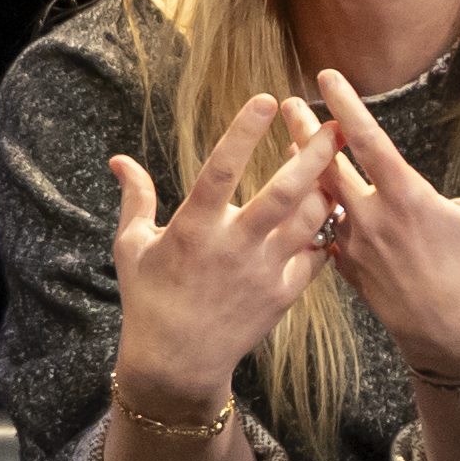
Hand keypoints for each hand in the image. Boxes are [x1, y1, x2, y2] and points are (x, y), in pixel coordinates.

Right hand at [103, 96, 339, 425]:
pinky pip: (315, 256)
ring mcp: (263, 272)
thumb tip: (119, 160)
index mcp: (193, 230)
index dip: (243, 132)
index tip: (265, 99)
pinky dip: (325, 232)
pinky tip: (332, 212)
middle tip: (336, 126)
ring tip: (340, 163)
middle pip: (284, 193)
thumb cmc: (149, 299)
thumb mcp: (131, 246)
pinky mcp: (283, 294)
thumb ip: (135, 199)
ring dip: (327, 189)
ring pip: (309, 221)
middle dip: (314, 155)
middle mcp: (233, 247)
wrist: (177, 361)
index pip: (220, 169)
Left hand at [314, 88, 459, 386]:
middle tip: (286, 103)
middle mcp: (372, 218)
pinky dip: (309, 209)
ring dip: (302, 167)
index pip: (368, 141)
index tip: (326, 76)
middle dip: (305, 130)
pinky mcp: (345, 268)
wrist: (454, 339)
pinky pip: (320, 231)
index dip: (345, 105)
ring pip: (317, 197)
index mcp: (407, 199)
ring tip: (287, 141)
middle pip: (326, 164)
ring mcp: (354, 245)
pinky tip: (299, 194)